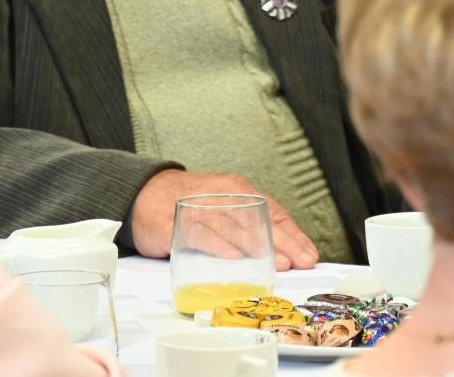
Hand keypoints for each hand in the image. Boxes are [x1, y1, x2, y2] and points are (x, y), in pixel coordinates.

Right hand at [128, 168, 319, 269]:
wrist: (143, 193)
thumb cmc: (189, 204)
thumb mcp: (223, 207)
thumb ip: (246, 226)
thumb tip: (279, 252)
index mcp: (239, 190)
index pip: (274, 212)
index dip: (293, 234)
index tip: (309, 253)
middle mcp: (224, 195)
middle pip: (260, 219)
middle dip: (284, 242)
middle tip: (301, 261)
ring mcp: (202, 207)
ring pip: (236, 227)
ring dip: (259, 246)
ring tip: (280, 263)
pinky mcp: (179, 223)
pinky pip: (203, 235)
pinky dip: (221, 247)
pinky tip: (237, 259)